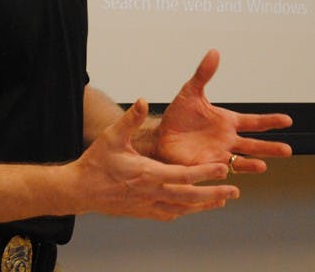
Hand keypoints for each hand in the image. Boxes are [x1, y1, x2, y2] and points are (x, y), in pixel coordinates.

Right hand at [71, 99, 238, 220]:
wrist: (81, 190)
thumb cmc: (96, 162)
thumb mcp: (112, 137)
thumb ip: (130, 119)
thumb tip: (142, 100)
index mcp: (147, 173)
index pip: (183, 175)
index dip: (205, 172)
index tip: (223, 167)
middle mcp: (151, 192)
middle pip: (190, 196)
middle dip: (213, 193)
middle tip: (233, 191)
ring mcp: (148, 205)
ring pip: (183, 208)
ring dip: (204, 204)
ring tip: (222, 200)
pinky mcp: (143, 212)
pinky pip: (170, 214)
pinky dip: (186, 211)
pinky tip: (194, 208)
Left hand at [154, 49, 292, 173]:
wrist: (161, 136)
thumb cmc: (178, 116)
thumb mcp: (190, 92)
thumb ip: (203, 74)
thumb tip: (214, 52)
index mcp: (228, 122)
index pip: (254, 122)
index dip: (271, 121)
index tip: (288, 120)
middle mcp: (227, 139)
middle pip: (254, 145)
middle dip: (270, 148)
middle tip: (287, 150)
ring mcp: (218, 154)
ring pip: (241, 161)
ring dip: (252, 164)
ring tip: (263, 166)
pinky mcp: (205, 166)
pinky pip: (218, 171)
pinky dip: (225, 172)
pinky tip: (230, 173)